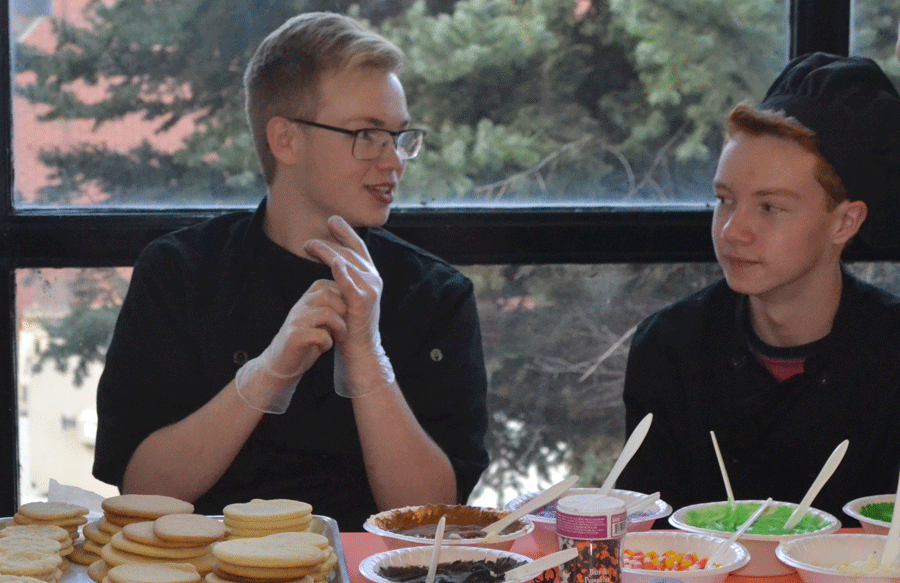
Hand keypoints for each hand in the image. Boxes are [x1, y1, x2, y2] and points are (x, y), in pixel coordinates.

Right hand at [236, 279, 346, 412]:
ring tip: (338, 337)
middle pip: (328, 295)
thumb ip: (332, 308)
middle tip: (344, 326)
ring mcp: (296, 320)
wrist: (282, 363)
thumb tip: (353, 298)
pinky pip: (320, 335)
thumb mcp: (320, 320)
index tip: (346, 314)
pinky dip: (327, 343)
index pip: (328, 285)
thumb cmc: (307, 341)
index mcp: (307, 299)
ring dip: (339, 327)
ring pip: (327, 313)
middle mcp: (300, 306)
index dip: (343, 297)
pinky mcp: (294, 337)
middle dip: (343, 310)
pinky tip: (323, 347)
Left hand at [304, 216, 381, 356]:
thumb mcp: (348, 295)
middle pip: (348, 253)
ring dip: (327, 252)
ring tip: (309, 246)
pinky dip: (342, 271)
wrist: (361, 349)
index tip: (332, 220)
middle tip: (309, 241)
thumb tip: (332, 260)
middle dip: (328, 243)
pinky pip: (349, 283)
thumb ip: (345, 278)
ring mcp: (370, 289)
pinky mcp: (363, 302)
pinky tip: (333, 262)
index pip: (358, 248)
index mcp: (370, 275)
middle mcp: (373, 279)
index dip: (346, 232)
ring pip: (346, 263)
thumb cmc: (351, 323)